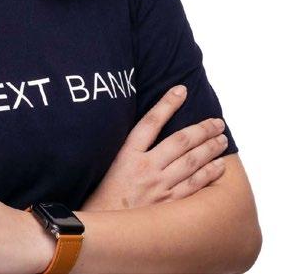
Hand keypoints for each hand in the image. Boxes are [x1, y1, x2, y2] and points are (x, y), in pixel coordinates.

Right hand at [80, 85, 228, 211]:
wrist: (98, 231)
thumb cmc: (102, 196)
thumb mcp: (109, 165)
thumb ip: (128, 149)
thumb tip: (146, 128)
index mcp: (127, 155)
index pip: (151, 121)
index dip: (167, 103)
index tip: (181, 90)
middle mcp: (145, 168)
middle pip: (180, 141)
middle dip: (202, 128)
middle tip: (217, 122)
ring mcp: (158, 188)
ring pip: (192, 162)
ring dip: (210, 148)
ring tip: (222, 139)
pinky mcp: (168, 206)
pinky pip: (194, 186)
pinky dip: (209, 174)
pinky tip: (219, 166)